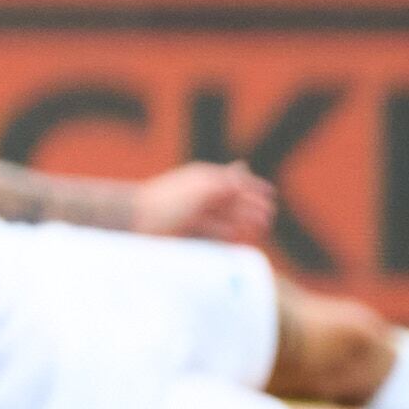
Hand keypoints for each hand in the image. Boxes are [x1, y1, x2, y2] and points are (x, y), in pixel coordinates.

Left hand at [131, 159, 276, 242]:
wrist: (138, 221)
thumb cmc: (169, 200)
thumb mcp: (202, 187)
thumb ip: (225, 181)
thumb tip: (244, 170)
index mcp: (202, 178)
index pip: (233, 182)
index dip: (252, 188)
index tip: (270, 196)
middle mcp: (199, 195)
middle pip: (231, 201)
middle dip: (251, 207)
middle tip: (268, 217)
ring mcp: (194, 214)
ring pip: (225, 217)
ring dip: (242, 221)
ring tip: (259, 227)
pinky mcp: (188, 232)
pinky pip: (212, 233)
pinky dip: (226, 234)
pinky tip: (236, 238)